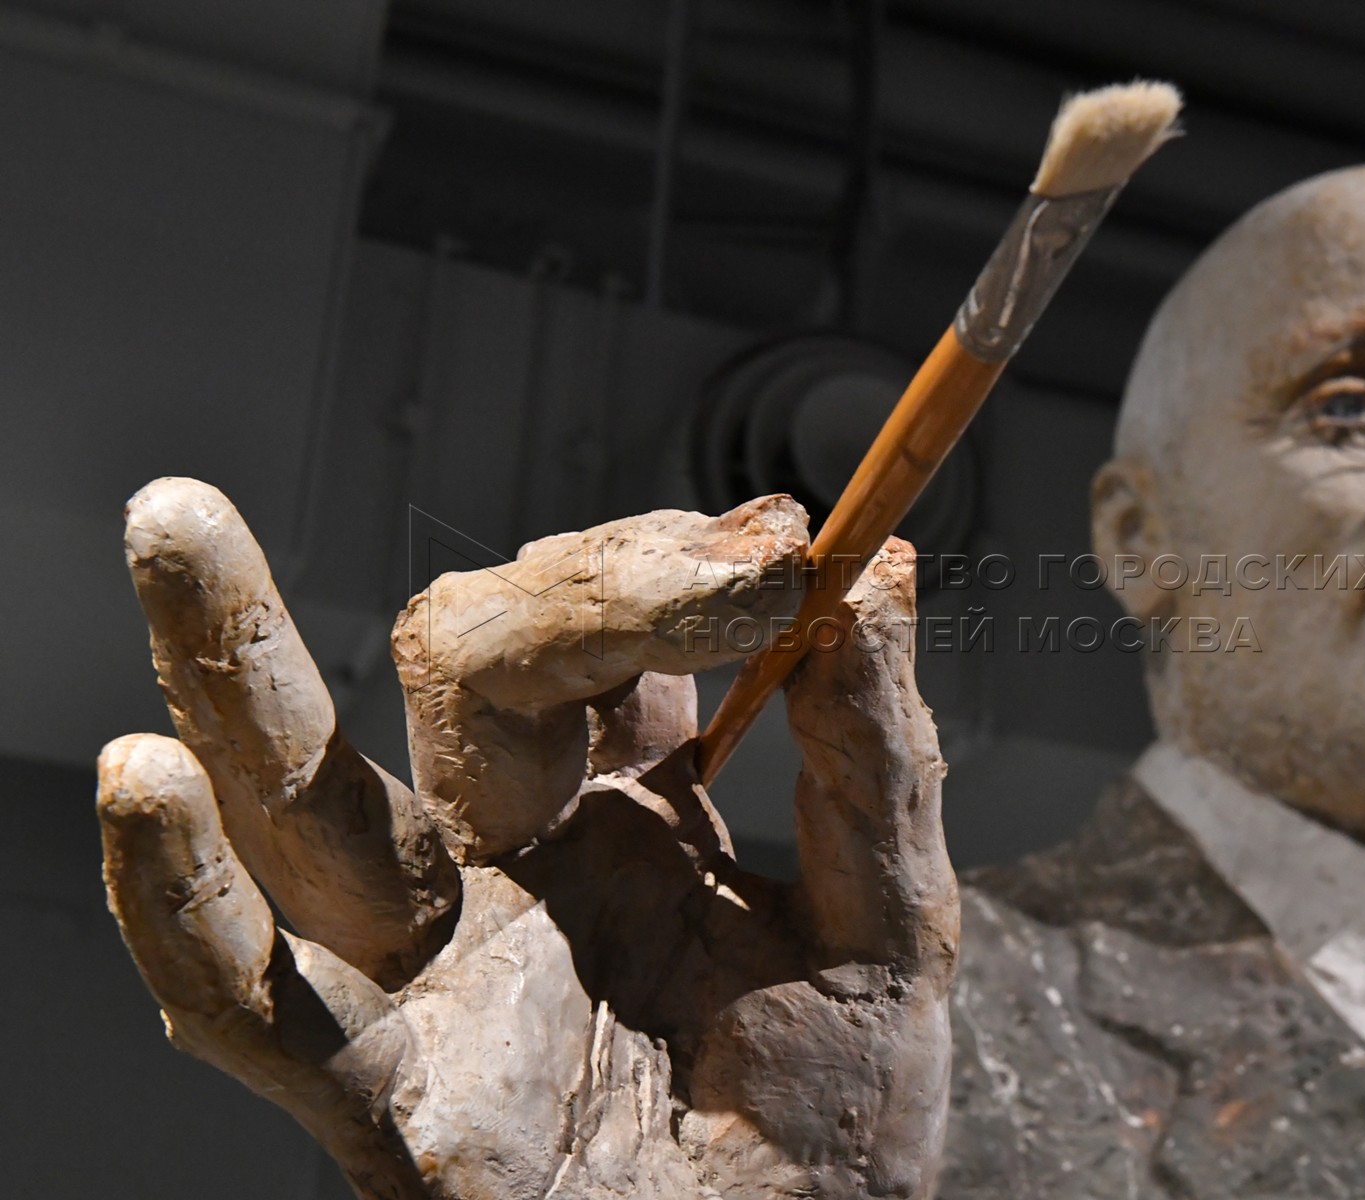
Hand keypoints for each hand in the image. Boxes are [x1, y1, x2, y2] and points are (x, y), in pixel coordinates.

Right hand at [97, 478, 956, 1199]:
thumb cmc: (834, 1111)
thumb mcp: (884, 922)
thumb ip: (873, 759)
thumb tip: (879, 573)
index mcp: (622, 804)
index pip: (599, 636)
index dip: (666, 578)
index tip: (776, 552)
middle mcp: (513, 859)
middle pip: (461, 678)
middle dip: (542, 594)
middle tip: (679, 560)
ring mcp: (439, 967)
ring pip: (313, 805)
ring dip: (238, 668)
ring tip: (181, 527)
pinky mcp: (395, 1098)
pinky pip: (265, 1008)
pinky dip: (189, 907)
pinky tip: (150, 790)